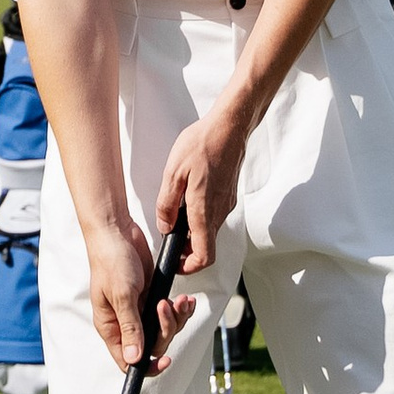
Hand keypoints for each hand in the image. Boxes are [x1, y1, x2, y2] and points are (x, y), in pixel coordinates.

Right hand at [78, 205, 190, 373]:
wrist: (117, 231)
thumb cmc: (111, 260)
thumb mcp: (122, 295)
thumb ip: (130, 328)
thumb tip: (134, 360)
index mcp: (110, 326)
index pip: (127, 360)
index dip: (147, 365)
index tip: (165, 360)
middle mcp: (124, 322)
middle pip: (152, 345)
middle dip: (166, 329)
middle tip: (167, 307)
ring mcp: (139, 310)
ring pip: (164, 329)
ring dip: (176, 318)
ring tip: (181, 300)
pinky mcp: (150, 296)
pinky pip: (169, 312)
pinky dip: (179, 308)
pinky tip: (184, 298)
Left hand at [154, 103, 248, 276]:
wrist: (229, 127)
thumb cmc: (202, 145)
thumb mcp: (173, 173)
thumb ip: (167, 204)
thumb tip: (164, 227)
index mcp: (204, 210)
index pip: (204, 256)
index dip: (189, 267)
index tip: (176, 263)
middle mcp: (219, 212)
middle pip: (206, 246)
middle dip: (187, 249)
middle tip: (169, 237)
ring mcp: (226, 204)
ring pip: (210, 230)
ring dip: (193, 231)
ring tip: (175, 213)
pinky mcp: (228, 195)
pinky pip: (214, 215)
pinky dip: (200, 217)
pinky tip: (188, 198)